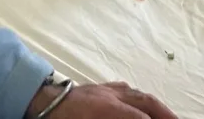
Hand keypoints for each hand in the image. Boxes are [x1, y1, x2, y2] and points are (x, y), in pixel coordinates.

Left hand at [27, 83, 177, 118]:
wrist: (36, 101)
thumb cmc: (61, 118)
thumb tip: (138, 118)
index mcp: (107, 109)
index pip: (142, 117)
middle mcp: (110, 95)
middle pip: (146, 102)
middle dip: (166, 114)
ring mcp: (103, 89)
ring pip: (137, 93)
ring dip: (155, 106)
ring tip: (167, 116)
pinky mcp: (96, 87)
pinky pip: (124, 89)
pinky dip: (138, 97)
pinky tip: (142, 103)